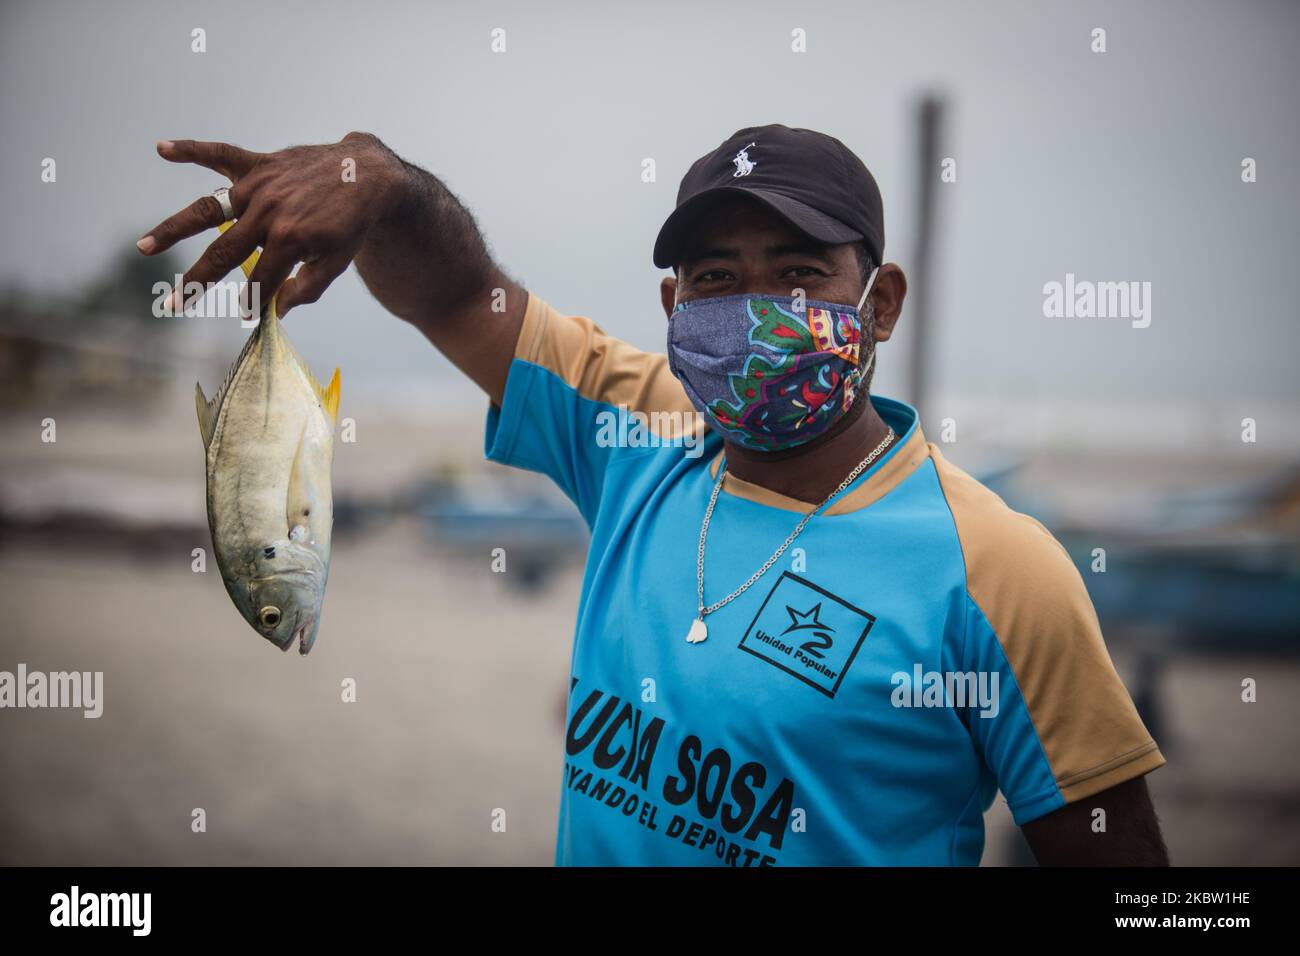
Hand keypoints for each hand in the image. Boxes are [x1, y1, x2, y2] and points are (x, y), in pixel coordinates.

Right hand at [138, 132, 405, 315]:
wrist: (367, 176)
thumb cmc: (352, 224)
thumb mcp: (337, 262)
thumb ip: (306, 287)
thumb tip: (276, 308)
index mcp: (289, 240)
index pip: (260, 280)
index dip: (254, 302)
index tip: (246, 316)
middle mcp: (268, 212)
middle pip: (223, 253)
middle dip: (197, 282)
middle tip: (173, 305)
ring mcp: (260, 186)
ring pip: (208, 209)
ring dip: (173, 228)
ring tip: (143, 247)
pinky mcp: (260, 165)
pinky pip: (220, 154)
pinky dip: (191, 149)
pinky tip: (162, 148)